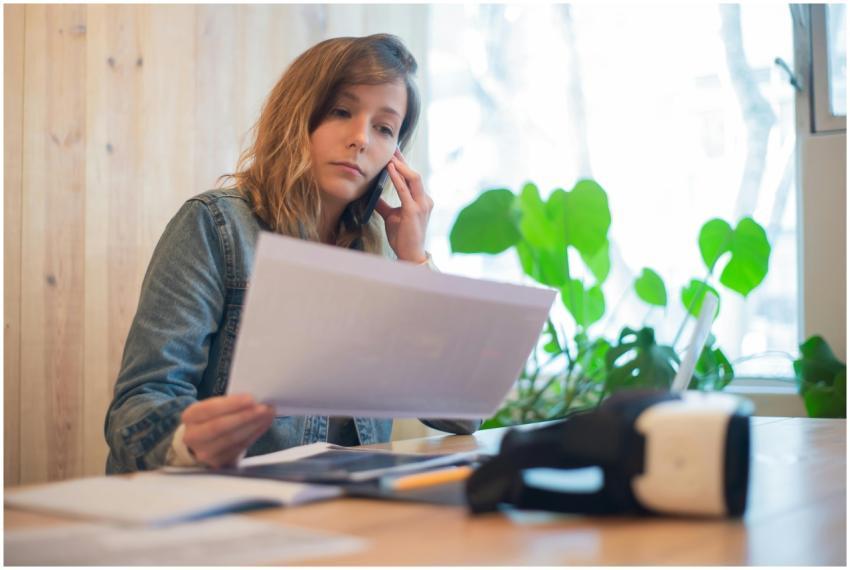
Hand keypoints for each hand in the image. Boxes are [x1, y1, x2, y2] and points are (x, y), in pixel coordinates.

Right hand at [180, 394, 274, 467]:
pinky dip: (254, 435)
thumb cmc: (212, 418)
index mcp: (190, 417)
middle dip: (245, 416)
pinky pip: (239, 448)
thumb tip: (254, 400)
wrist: (202, 441)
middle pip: (221, 426)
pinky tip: (263, 425)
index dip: (232, 404)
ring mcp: (205, 452)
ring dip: (254, 426)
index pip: (210, 409)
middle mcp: (193, 436)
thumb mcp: (212, 408)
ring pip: (232, 439)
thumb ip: (229, 403)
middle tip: (264, 408)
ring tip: (268, 414)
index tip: (251, 398)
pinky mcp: (218, 462)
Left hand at [374, 148, 433, 262]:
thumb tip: (372, 195)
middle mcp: (424, 200)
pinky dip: (397, 178)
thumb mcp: (391, 216)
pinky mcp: (414, 211)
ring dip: (402, 166)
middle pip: (414, 174)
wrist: (409, 254)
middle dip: (403, 160)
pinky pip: (405, 191)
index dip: (403, 164)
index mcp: (421, 200)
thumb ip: (383, 205)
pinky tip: (390, 169)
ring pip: (414, 178)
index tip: (393, 153)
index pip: (411, 178)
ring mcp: (421, 205)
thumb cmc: (403, 237)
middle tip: (391, 148)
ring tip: (390, 156)